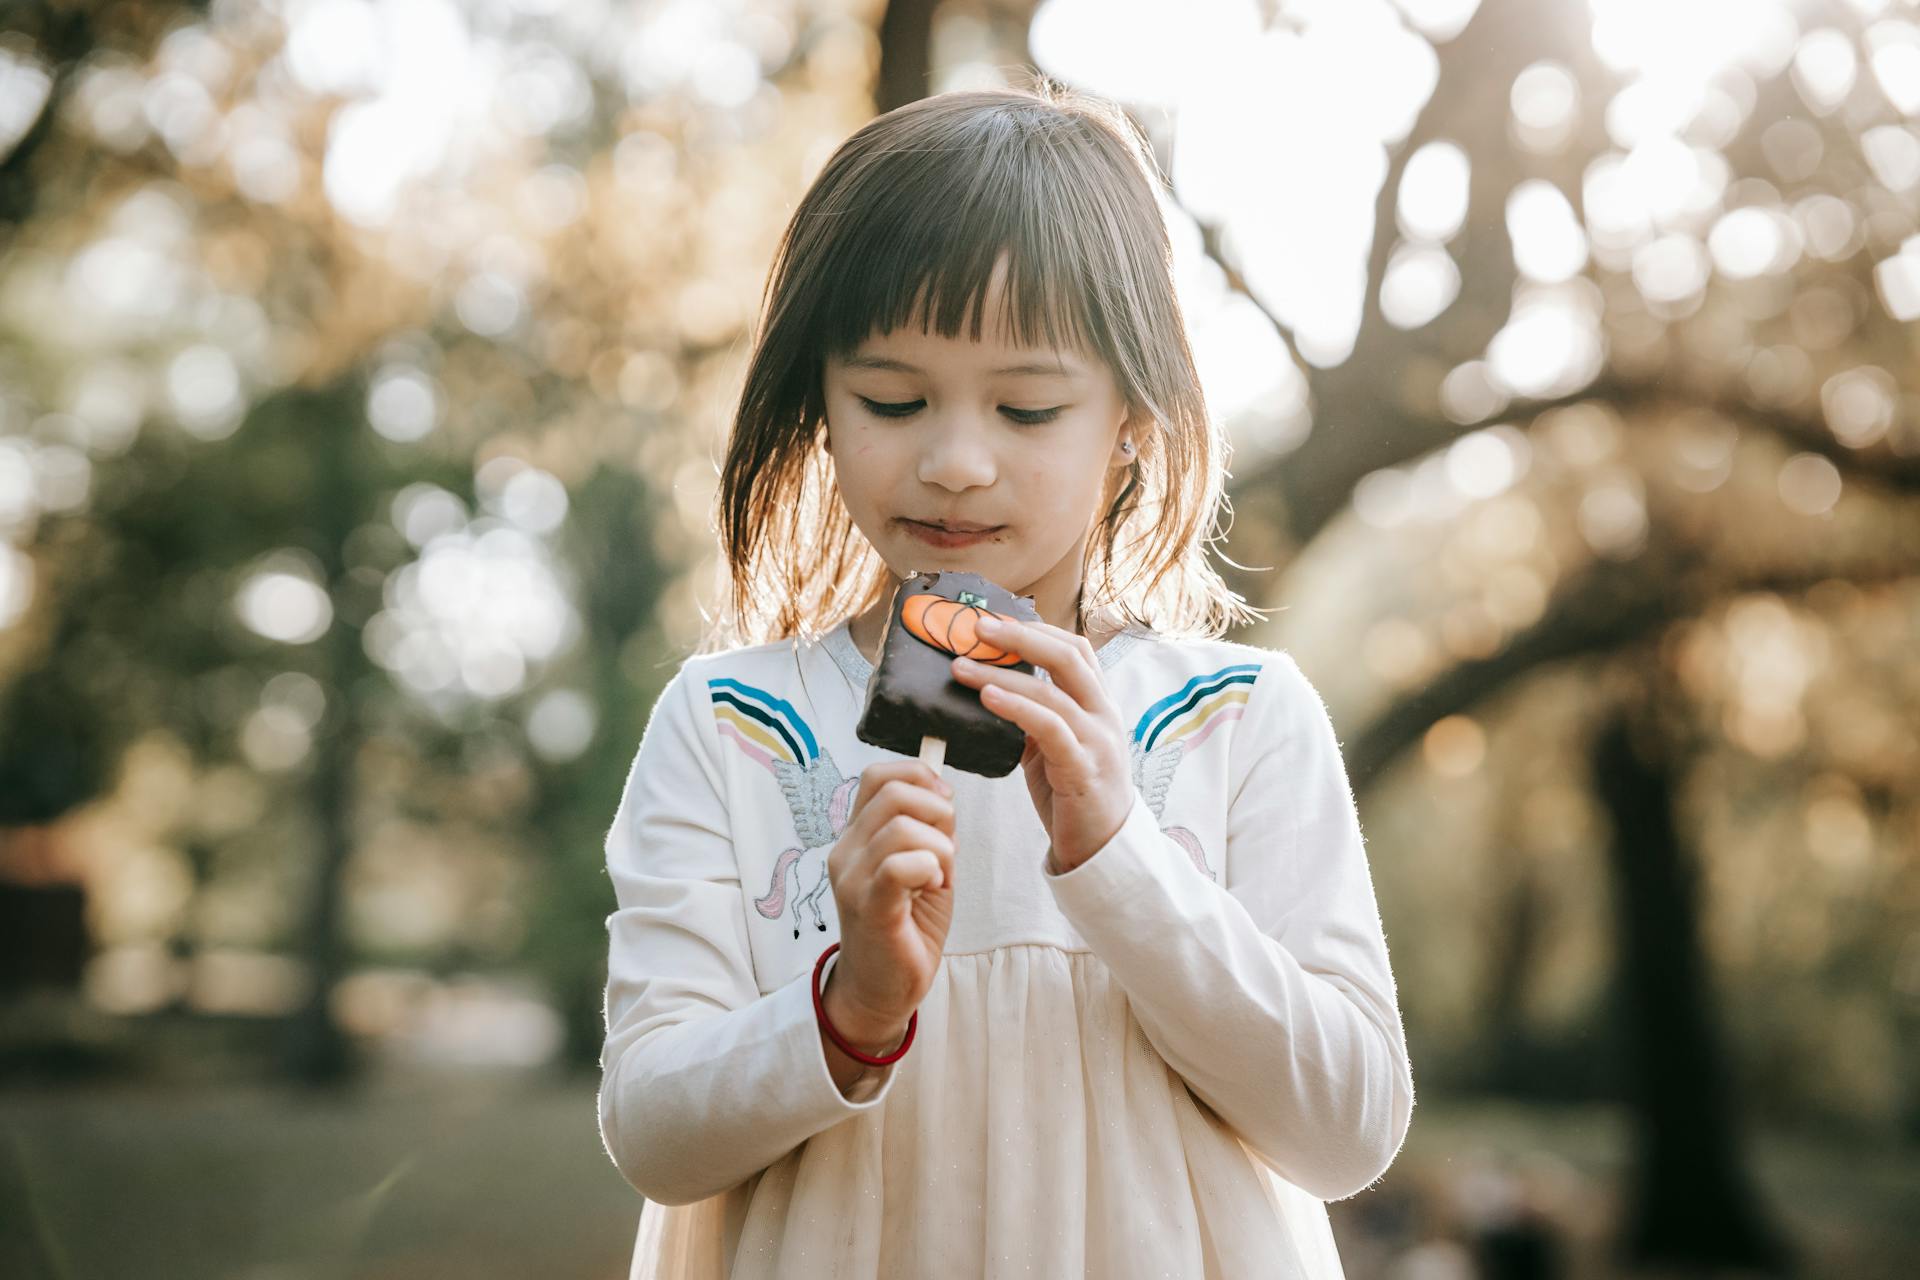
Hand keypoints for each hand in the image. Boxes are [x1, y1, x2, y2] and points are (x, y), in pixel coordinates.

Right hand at [823, 759, 955, 1041]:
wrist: (880, 989)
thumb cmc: (905, 926)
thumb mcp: (921, 865)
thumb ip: (927, 830)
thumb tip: (944, 795)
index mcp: (857, 836)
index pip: (878, 776)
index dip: (919, 777)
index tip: (943, 804)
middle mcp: (846, 851)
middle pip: (894, 793)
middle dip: (937, 813)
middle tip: (945, 848)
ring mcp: (852, 878)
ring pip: (903, 828)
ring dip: (940, 848)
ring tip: (938, 876)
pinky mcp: (869, 907)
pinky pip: (899, 866)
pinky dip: (929, 868)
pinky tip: (932, 887)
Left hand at [949, 616, 1133, 870]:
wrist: (1103, 848)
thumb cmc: (1074, 794)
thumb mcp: (1053, 745)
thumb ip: (1034, 715)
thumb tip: (991, 685)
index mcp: (1098, 704)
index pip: (1074, 649)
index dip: (1036, 629)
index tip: (995, 622)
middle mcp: (1104, 715)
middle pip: (1068, 656)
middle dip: (1019, 636)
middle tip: (977, 628)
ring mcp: (1098, 741)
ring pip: (1052, 691)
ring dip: (1001, 674)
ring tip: (962, 667)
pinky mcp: (1083, 769)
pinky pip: (1049, 728)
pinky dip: (1016, 707)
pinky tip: (987, 698)